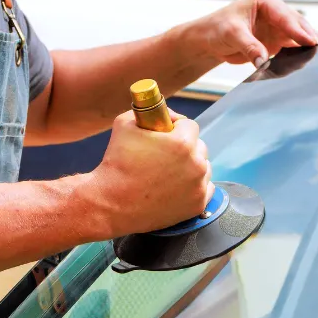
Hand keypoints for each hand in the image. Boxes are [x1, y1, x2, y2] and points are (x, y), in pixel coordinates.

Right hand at [89, 110, 213, 237]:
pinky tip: (178, 186)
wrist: (113, 204)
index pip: (190, 126)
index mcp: (182, 143)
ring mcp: (198, 187)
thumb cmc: (117, 164)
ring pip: (204, 168)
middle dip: (186, 146)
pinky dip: (195, 186)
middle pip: (200, 147)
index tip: (167, 132)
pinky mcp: (197, 204)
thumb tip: (166, 114)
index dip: (177, 126)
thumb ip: (149, 112)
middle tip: (166, 154)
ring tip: (170, 171)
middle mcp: (196, 165)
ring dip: (192, 166)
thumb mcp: (125, 124)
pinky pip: (205, 188)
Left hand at [194, 0, 317, 66]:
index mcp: (266, 1)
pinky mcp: (280, 41)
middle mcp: (276, 12)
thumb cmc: (217, 29)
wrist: (210, 39)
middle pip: (301, 26)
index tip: (312, 42)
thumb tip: (263, 60)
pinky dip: (311, 52)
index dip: (300, 31)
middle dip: (316, 38)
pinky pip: (299, 47)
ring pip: (304, 36)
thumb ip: (249, 46)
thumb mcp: (231, 34)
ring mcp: (280, 27)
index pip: (287, 17)